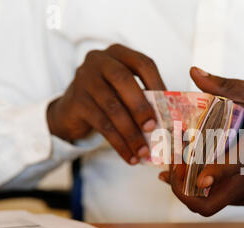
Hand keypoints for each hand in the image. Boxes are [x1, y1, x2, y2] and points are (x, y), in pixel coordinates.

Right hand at [47, 44, 165, 164]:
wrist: (71, 110)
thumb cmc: (109, 98)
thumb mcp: (125, 91)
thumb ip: (145, 97)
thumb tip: (172, 120)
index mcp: (118, 53)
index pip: (143, 63)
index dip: (159, 85)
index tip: (169, 108)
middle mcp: (98, 60)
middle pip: (124, 80)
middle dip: (141, 106)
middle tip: (153, 128)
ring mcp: (84, 79)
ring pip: (113, 107)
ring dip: (131, 133)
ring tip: (143, 151)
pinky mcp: (77, 102)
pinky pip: (102, 125)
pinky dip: (119, 144)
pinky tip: (129, 157)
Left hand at [160, 67, 243, 215]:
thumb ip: (226, 85)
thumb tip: (194, 73)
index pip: (228, 169)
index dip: (202, 174)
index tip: (178, 168)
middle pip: (210, 205)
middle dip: (182, 192)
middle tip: (172, 169)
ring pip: (211, 205)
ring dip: (189, 190)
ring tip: (178, 167)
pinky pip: (220, 200)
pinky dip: (203, 190)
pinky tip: (193, 171)